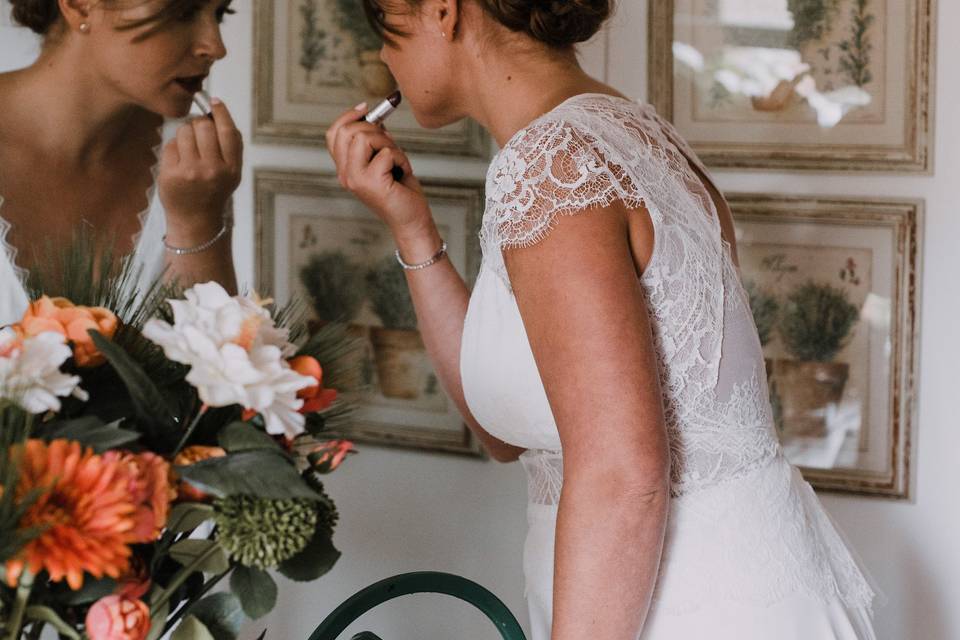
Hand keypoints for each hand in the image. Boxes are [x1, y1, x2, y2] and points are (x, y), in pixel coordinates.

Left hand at [159, 98, 242, 237]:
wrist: (195, 219)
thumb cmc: (213, 191)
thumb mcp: (231, 173)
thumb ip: (230, 146)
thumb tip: (219, 111)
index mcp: (231, 168)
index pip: (228, 131)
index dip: (221, 112)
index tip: (214, 101)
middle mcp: (213, 169)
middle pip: (204, 126)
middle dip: (199, 124)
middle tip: (198, 132)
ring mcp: (191, 172)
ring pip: (184, 131)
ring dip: (185, 134)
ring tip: (188, 149)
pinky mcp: (172, 174)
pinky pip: (171, 145)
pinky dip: (174, 149)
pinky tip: (178, 162)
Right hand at [326, 104, 430, 236]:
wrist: (412, 219)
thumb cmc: (401, 191)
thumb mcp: (385, 160)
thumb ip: (375, 142)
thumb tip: (374, 118)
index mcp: (345, 169)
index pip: (333, 134)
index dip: (348, 116)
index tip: (366, 108)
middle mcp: (345, 174)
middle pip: (347, 131)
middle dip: (372, 128)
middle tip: (389, 143)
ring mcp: (356, 179)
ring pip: (364, 137)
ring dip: (388, 144)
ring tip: (397, 161)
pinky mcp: (371, 182)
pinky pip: (386, 152)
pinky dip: (400, 157)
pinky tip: (403, 172)